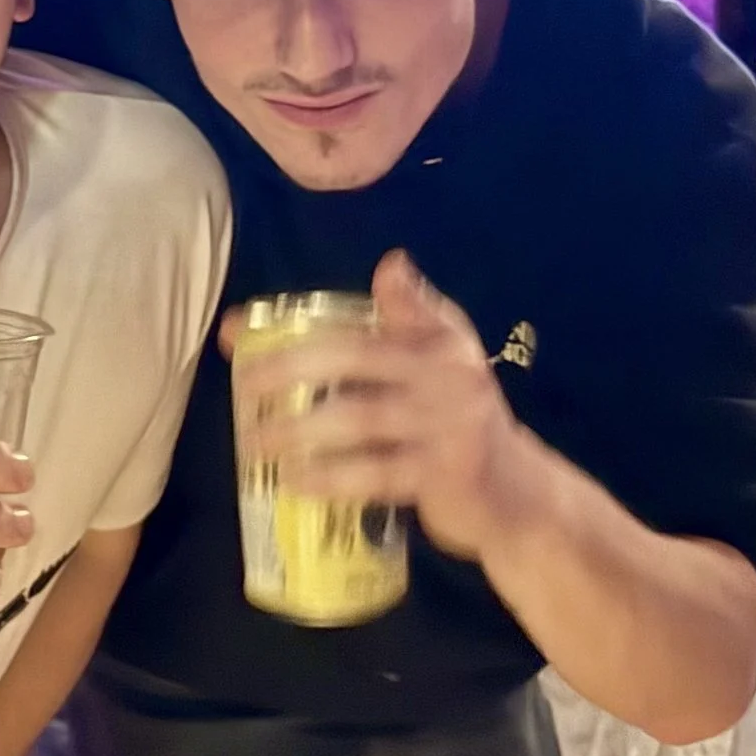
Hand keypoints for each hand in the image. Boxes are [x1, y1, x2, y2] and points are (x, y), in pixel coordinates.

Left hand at [230, 250, 531, 566]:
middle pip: (352, 358)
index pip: (360, 318)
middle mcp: (448, 373)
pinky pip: (375, 474)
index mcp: (439, 340)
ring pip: (358, 418)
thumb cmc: (461, 421)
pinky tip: (293, 481)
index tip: (236, 329)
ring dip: (298, 430)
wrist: (519, 494)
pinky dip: (330, 478)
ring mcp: (449, 425)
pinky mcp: (445, 475)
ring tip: (254, 442)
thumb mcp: (446, 360)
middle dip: (287, 368)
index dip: (297, 321)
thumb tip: (391, 260)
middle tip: (243, 387)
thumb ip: (406, 316)